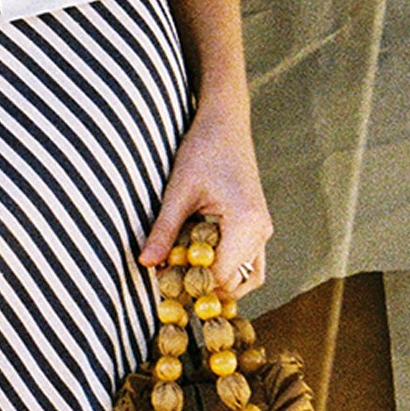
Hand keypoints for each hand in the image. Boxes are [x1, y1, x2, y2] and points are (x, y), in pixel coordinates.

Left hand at [138, 94, 271, 303]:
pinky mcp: (258, 227)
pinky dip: (226, 269)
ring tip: (186, 270)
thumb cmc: (202, 151)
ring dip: (219, 281)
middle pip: (237, 283)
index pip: (222, 276)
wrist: (225, 125)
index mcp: (246, 223)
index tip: (164, 278)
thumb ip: (164, 231)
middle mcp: (261, 231)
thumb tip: (146, 264)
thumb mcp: (178, 192)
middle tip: (172, 277)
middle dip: (205, 286)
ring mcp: (263, 230)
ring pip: (247, 278)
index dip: (193, 283)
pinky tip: (199, 258)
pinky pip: (248, 263)